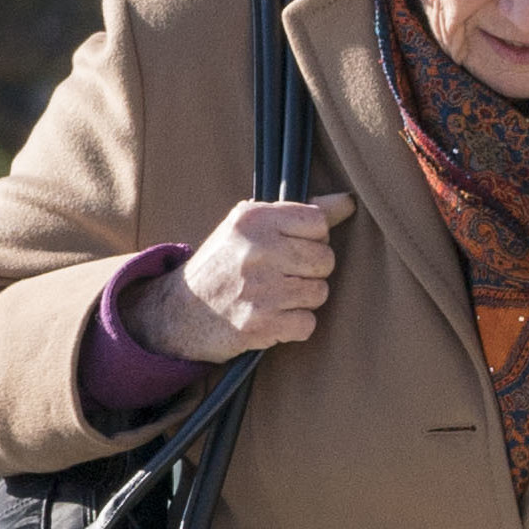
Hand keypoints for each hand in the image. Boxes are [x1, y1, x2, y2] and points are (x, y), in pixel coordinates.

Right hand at [131, 195, 353, 362]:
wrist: (179, 312)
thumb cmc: (225, 264)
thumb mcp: (250, 227)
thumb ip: (300, 214)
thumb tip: (349, 202)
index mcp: (253, 218)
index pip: (319, 222)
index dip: (312, 238)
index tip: (290, 247)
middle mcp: (255, 249)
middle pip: (325, 259)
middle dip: (310, 271)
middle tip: (282, 275)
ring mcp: (258, 288)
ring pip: (320, 292)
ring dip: (303, 299)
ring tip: (274, 296)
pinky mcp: (260, 323)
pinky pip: (308, 323)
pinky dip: (294, 326)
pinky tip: (272, 318)